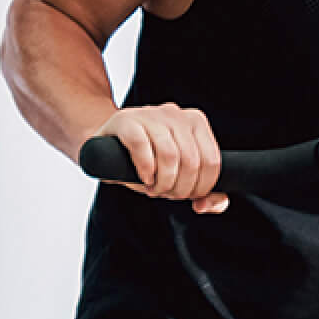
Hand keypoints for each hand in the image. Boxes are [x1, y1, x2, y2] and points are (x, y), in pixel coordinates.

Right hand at [92, 103, 229, 212]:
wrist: (106, 145)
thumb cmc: (148, 160)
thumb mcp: (179, 175)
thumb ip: (202, 192)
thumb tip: (205, 205)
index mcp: (196, 122)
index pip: (212, 161)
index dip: (202, 187)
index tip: (188, 196)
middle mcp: (176, 114)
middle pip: (192, 161)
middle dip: (181, 188)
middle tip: (168, 194)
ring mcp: (151, 114)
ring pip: (170, 155)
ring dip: (164, 182)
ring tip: (155, 189)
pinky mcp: (126, 120)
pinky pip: (142, 146)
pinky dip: (146, 169)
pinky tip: (144, 178)